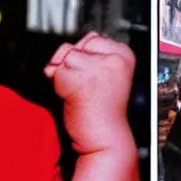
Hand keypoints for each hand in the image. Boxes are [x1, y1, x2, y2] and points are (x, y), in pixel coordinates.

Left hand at [44, 31, 134, 154]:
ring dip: (65, 77)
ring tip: (81, 95)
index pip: (92, 39)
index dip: (84, 59)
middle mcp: (114, 58)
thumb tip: (62, 51)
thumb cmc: (102, 112)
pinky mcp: (80, 78)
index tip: (94, 80)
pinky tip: (74, 99)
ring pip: (65, 58)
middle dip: (73, 66)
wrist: (105, 141)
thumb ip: (86, 55)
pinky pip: (57, 72)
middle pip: (77, 46)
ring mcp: (98, 67)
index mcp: (124, 55)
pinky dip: (59, 87)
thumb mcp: (100, 76)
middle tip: (88, 90)